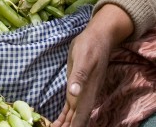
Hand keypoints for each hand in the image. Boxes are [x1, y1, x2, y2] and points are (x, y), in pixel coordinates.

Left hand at [53, 4, 132, 126]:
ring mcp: (82, 93)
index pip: (81, 118)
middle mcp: (85, 97)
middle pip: (77, 120)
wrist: (98, 37)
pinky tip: (57, 123)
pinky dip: (64, 117)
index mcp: (86, 92)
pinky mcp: (77, 89)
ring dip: (64, 125)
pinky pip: (70, 108)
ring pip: (73, 116)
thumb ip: (79, 76)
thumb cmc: (90, 46)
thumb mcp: (83, 58)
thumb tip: (74, 93)